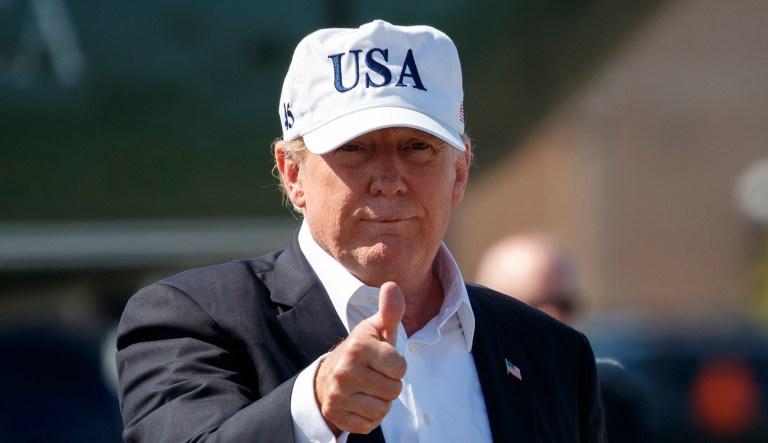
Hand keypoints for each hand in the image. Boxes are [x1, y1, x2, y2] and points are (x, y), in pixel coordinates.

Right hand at [314, 281, 406, 434]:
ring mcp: (337, 394)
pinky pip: (368, 425)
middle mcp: (344, 370)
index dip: (396, 366)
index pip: (400, 369)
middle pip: (393, 391)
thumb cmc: (362, 350)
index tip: (383, 360)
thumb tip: (392, 285)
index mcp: (358, 346)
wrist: (328, 374)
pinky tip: (360, 402)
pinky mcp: (335, 414)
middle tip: (376, 376)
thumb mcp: (377, 329)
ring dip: (381, 402)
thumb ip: (390, 311)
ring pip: (382, 410)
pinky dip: (369, 417)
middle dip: (390, 385)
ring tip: (369, 389)